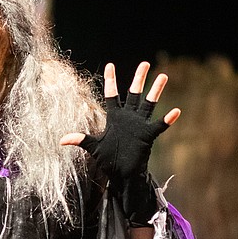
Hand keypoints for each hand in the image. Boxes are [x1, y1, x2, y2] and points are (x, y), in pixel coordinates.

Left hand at [60, 61, 180, 179]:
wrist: (120, 174)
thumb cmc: (108, 160)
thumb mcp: (93, 147)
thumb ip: (80, 139)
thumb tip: (61, 140)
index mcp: (114, 117)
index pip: (112, 95)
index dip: (111, 80)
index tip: (110, 65)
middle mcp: (128, 118)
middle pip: (134, 93)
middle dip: (139, 79)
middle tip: (145, 63)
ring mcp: (139, 125)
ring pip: (149, 104)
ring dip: (155, 91)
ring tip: (163, 77)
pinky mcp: (148, 135)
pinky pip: (159, 126)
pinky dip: (167, 120)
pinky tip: (176, 111)